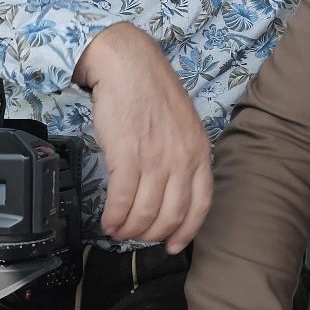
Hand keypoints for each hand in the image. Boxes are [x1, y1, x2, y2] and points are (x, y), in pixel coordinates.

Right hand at [74, 23, 212, 252]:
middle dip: (152, 234)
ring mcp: (155, 159)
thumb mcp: (183, 123)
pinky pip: (123, 201)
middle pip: (172, 215)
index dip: (187, 231)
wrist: (127, 64)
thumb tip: (173, 187)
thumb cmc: (151, 90)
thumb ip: (184, 154)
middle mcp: (182, 159)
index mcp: (199, 151)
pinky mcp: (127, 156)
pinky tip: (108, 221)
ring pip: (146, 213)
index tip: (174, 245)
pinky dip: (114, 217)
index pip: (201, 205)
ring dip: (130, 229)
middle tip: (137, 237)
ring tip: (118, 231)